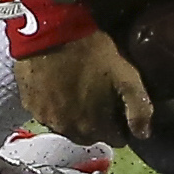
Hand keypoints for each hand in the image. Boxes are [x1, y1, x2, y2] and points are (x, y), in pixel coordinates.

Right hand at [14, 32, 154, 146]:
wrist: (51, 33)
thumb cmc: (92, 53)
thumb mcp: (126, 75)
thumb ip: (139, 107)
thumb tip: (143, 134)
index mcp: (94, 127)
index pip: (116, 140)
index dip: (121, 123)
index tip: (119, 106)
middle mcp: (68, 131)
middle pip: (91, 136)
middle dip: (98, 122)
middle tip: (100, 97)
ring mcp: (46, 119)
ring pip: (67, 127)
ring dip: (75, 116)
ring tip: (78, 91)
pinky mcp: (29, 106)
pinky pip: (46, 114)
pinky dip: (54, 106)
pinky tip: (58, 87)